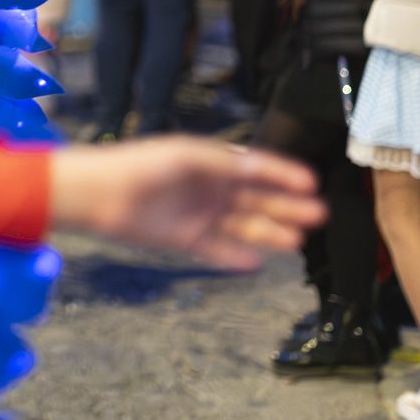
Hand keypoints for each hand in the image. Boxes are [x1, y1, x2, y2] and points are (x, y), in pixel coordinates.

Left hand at [48, 137, 324, 269]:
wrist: (100, 194)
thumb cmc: (142, 165)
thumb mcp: (188, 157)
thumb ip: (226, 163)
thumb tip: (263, 166)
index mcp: (212, 162)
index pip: (257, 167)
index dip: (284, 174)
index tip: (312, 183)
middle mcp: (210, 188)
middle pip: (257, 199)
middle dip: (287, 206)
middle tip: (319, 216)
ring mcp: (200, 215)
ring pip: (244, 226)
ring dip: (269, 232)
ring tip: (297, 241)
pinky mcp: (186, 240)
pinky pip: (218, 250)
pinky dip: (236, 256)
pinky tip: (257, 263)